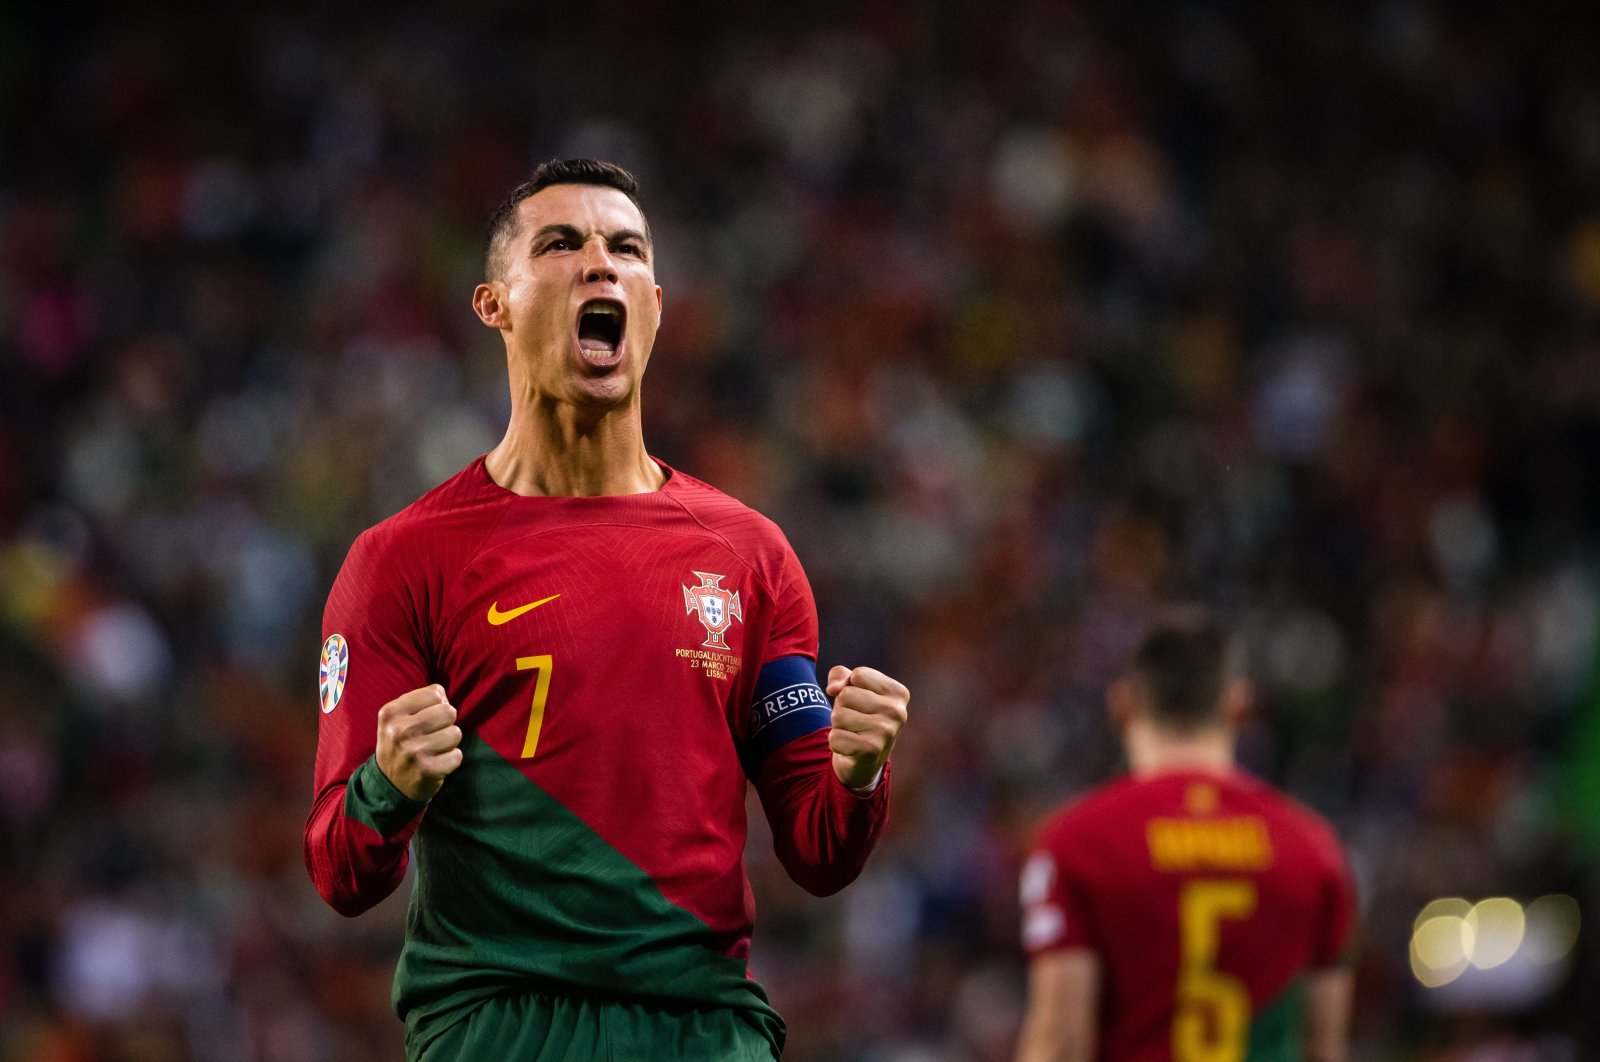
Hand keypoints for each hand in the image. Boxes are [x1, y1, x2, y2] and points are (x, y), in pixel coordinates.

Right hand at [375, 685, 462, 801]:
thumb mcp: (397, 718)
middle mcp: (399, 731)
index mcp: (391, 713)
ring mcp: (413, 751)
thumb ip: (420, 699)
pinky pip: (457, 755)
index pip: (436, 693)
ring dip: (449, 743)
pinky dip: (451, 760)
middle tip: (431, 736)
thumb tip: (443, 695)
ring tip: (433, 750)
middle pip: (449, 712)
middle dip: (446, 723)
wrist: (389, 785)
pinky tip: (436, 764)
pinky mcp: (427, 770)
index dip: (437, 705)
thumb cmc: (400, 744)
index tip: (426, 719)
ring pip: (456, 733)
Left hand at [825, 666, 908, 790]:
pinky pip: (835, 737)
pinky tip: (850, 747)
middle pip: (846, 694)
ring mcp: (887, 731)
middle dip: (842, 707)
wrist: (864, 760)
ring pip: (838, 715)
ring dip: (838, 725)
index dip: (849, 686)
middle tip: (854, 721)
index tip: (860, 701)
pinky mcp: (872, 750)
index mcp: (898, 693)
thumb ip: (840, 676)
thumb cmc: (858, 716)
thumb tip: (833, 689)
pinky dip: (836, 742)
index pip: (858, 675)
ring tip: (852, 733)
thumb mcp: (852, 689)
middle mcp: (897, 711)